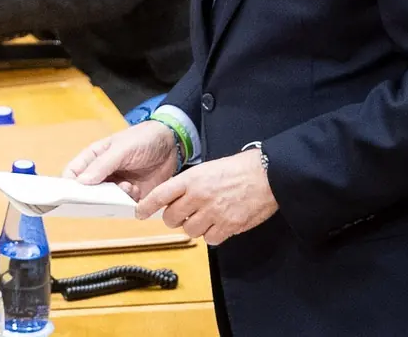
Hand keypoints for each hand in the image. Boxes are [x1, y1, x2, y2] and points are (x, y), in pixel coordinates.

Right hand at [63, 120, 178, 200]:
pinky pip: (123, 206)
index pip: (73, 174)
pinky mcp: (132, 194)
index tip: (69, 196)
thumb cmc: (143, 138)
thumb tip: (81, 182)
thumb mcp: (122, 148)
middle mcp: (102, 174)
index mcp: (93, 158)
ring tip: (127, 187)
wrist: (173, 143)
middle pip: (87, 192)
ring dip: (114, 199)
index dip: (68, 186)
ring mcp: (116, 185)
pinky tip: (137, 190)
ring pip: (105, 202)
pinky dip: (128, 201)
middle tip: (103, 196)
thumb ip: (102, 164)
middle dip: (93, 197)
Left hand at [137, 150, 277, 245]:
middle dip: (174, 218)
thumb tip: (176, 199)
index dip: (147, 206)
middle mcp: (199, 196)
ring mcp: (213, 213)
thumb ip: (191, 184)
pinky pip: (209, 239)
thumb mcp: (209, 168)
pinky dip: (212, 235)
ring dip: (194, 226)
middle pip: (171, 218)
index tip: (140, 212)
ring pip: (190, 230)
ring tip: (207, 217)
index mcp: (192, 179)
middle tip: (183, 214)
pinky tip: (219, 224)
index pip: (161, 195)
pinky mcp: (227, 226)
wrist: (267, 174)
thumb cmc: (240, 168)